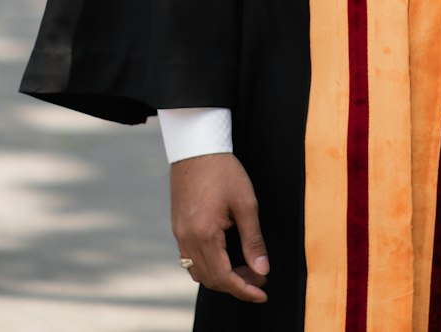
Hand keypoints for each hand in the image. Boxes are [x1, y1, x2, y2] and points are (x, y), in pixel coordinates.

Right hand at [171, 153, 268, 303]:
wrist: (197, 147)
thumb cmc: (223, 171)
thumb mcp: (245, 203)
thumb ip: (253, 240)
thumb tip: (262, 270)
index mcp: (204, 235)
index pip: (224, 277)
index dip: (245, 290)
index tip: (263, 293)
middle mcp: (187, 239)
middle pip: (211, 279)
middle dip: (237, 284)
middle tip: (259, 278)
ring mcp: (179, 234)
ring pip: (199, 272)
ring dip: (222, 277)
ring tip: (245, 268)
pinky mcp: (177, 227)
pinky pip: (190, 258)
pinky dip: (208, 265)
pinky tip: (225, 256)